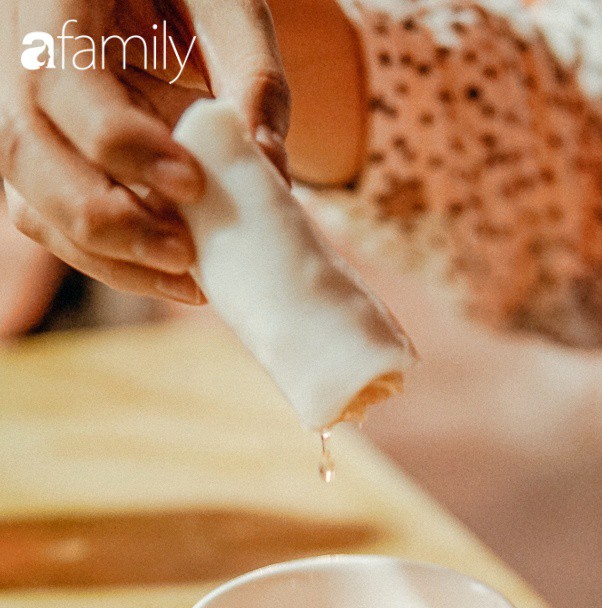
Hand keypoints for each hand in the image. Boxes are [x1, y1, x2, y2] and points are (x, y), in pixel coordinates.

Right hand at [0, 0, 289, 302]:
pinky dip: (107, 259)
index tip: (191, 182)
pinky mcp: (46, 156)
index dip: (119, 142)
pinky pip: (50, 220)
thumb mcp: (229, 2)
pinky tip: (173, 273)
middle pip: (24, 149)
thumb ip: (251, 71)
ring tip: (187, 277)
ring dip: (106, 255)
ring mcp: (21, 109)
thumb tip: (268, 164)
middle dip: (105, 217)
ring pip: (30, 198)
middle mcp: (18, 51)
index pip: (59, 78)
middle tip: (185, 253)